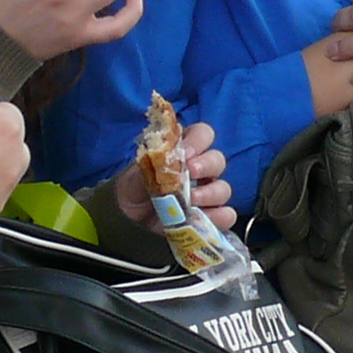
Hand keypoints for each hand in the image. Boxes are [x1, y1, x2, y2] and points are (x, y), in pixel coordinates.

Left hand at [114, 116, 236, 237]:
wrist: (126, 216)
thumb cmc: (135, 185)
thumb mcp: (140, 168)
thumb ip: (156, 159)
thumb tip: (172, 156)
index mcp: (187, 150)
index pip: (204, 134)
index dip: (199, 141)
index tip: (186, 153)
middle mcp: (202, 170)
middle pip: (218, 160)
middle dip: (207, 165)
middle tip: (190, 173)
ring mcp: (207, 194)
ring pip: (224, 189)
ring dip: (210, 193)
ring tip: (191, 200)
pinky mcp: (208, 217)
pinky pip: (226, 215)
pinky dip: (219, 216)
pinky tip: (202, 217)